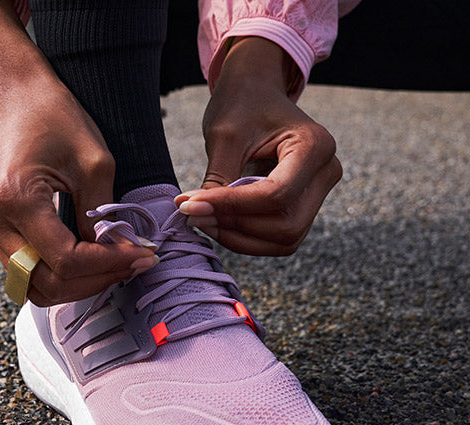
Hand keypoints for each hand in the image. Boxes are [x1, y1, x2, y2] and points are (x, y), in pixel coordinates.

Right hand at [0, 76, 156, 305]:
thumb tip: (123, 254)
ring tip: (114, 266)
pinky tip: (89, 259)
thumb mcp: (95, 162)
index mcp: (15, 198)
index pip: (65, 261)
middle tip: (134, 265)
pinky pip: (26, 269)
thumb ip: (105, 215)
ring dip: (77, 284)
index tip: (141, 256)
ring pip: (33, 285)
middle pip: (47, 284)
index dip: (108, 265)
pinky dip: (59, 273)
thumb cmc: (54, 117)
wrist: (14, 94)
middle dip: (96, 281)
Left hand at [175, 37, 341, 255]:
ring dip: (239, 238)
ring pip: (284, 239)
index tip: (191, 205)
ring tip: (203, 218)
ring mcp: (319, 194)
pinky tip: (219, 223)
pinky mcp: (304, 209)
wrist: (257, 93)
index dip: (232, 206)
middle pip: (285, 224)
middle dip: (236, 226)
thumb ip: (216, 180)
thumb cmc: (243, 104)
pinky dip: (246, 238)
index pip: (276, 194)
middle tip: (194, 214)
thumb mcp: (225, 136)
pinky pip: (279, 239)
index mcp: (315, 146)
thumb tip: (193, 214)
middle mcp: (325, 172)